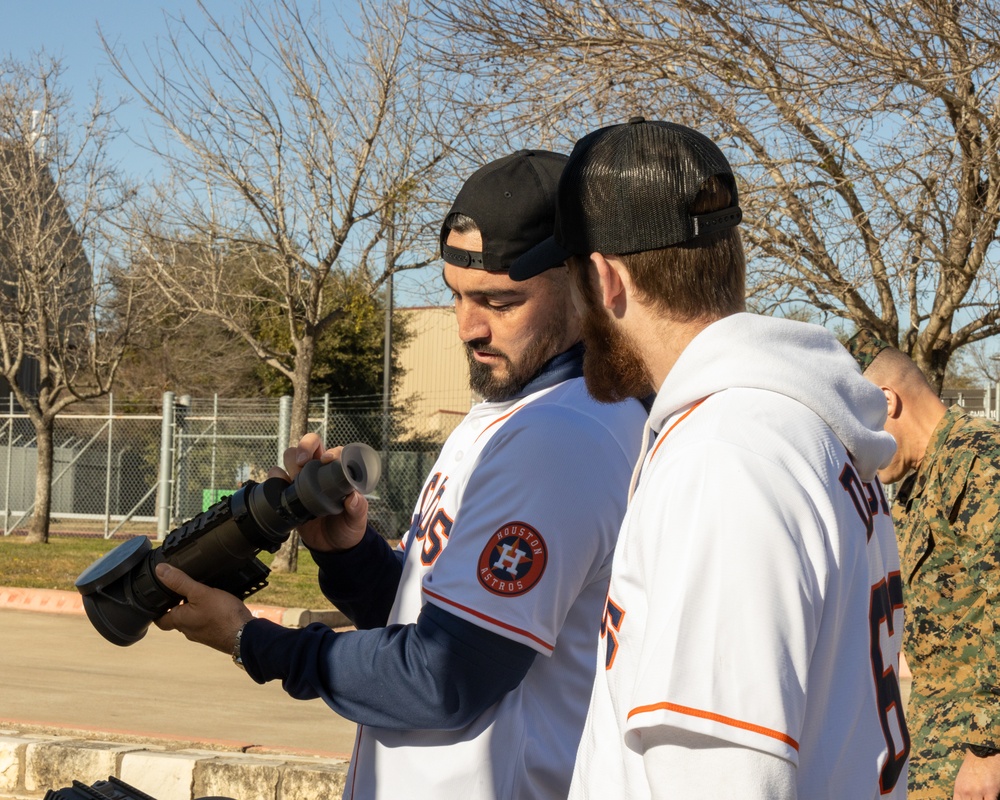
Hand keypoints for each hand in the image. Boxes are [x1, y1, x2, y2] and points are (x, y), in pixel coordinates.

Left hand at [153, 563, 253, 654]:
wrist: (246, 636)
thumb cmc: (223, 616)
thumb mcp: (201, 593)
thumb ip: (180, 582)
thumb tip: (161, 571)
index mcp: (180, 620)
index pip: (159, 618)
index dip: (157, 608)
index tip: (157, 597)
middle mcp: (188, 630)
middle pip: (176, 618)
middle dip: (178, 605)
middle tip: (181, 590)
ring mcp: (202, 634)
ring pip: (191, 620)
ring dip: (193, 609)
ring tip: (201, 594)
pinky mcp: (215, 635)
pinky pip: (205, 623)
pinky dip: (207, 614)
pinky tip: (217, 606)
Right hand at [267, 432, 368, 551]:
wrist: (331, 547)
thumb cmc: (348, 527)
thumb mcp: (357, 519)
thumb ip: (358, 509)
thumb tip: (353, 498)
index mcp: (339, 473)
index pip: (335, 451)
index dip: (331, 451)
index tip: (327, 460)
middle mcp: (320, 471)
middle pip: (309, 445)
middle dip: (304, 447)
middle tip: (303, 463)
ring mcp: (303, 480)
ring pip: (291, 457)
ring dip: (290, 462)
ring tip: (294, 479)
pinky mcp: (289, 493)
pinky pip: (277, 477)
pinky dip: (275, 477)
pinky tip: (280, 486)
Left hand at [954, 748, 999, 799]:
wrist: (982, 754)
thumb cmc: (972, 767)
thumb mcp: (961, 781)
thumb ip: (962, 794)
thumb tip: (963, 799)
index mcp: (959, 790)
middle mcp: (966, 792)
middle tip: (978, 797)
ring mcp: (978, 792)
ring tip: (984, 796)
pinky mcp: (991, 791)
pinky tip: (990, 798)